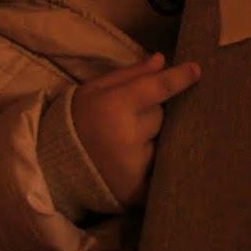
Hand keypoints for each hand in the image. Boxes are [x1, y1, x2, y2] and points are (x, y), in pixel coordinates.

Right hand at [72, 53, 201, 207]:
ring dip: (151, 140)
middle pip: (161, 115)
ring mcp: (136, 165)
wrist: (52, 167)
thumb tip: (162, 60)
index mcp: (114, 106)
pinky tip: (135, 163)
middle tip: (127, 119)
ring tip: (126, 144)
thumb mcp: (94, 90)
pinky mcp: (139, 190)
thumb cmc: (76, 121)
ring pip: (162, 141)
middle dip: (151, 114)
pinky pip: (161, 170)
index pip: (158, 88)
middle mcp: (128, 136)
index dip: (180, 77)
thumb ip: (130, 75)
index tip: (197, 70)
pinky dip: (154, 166)